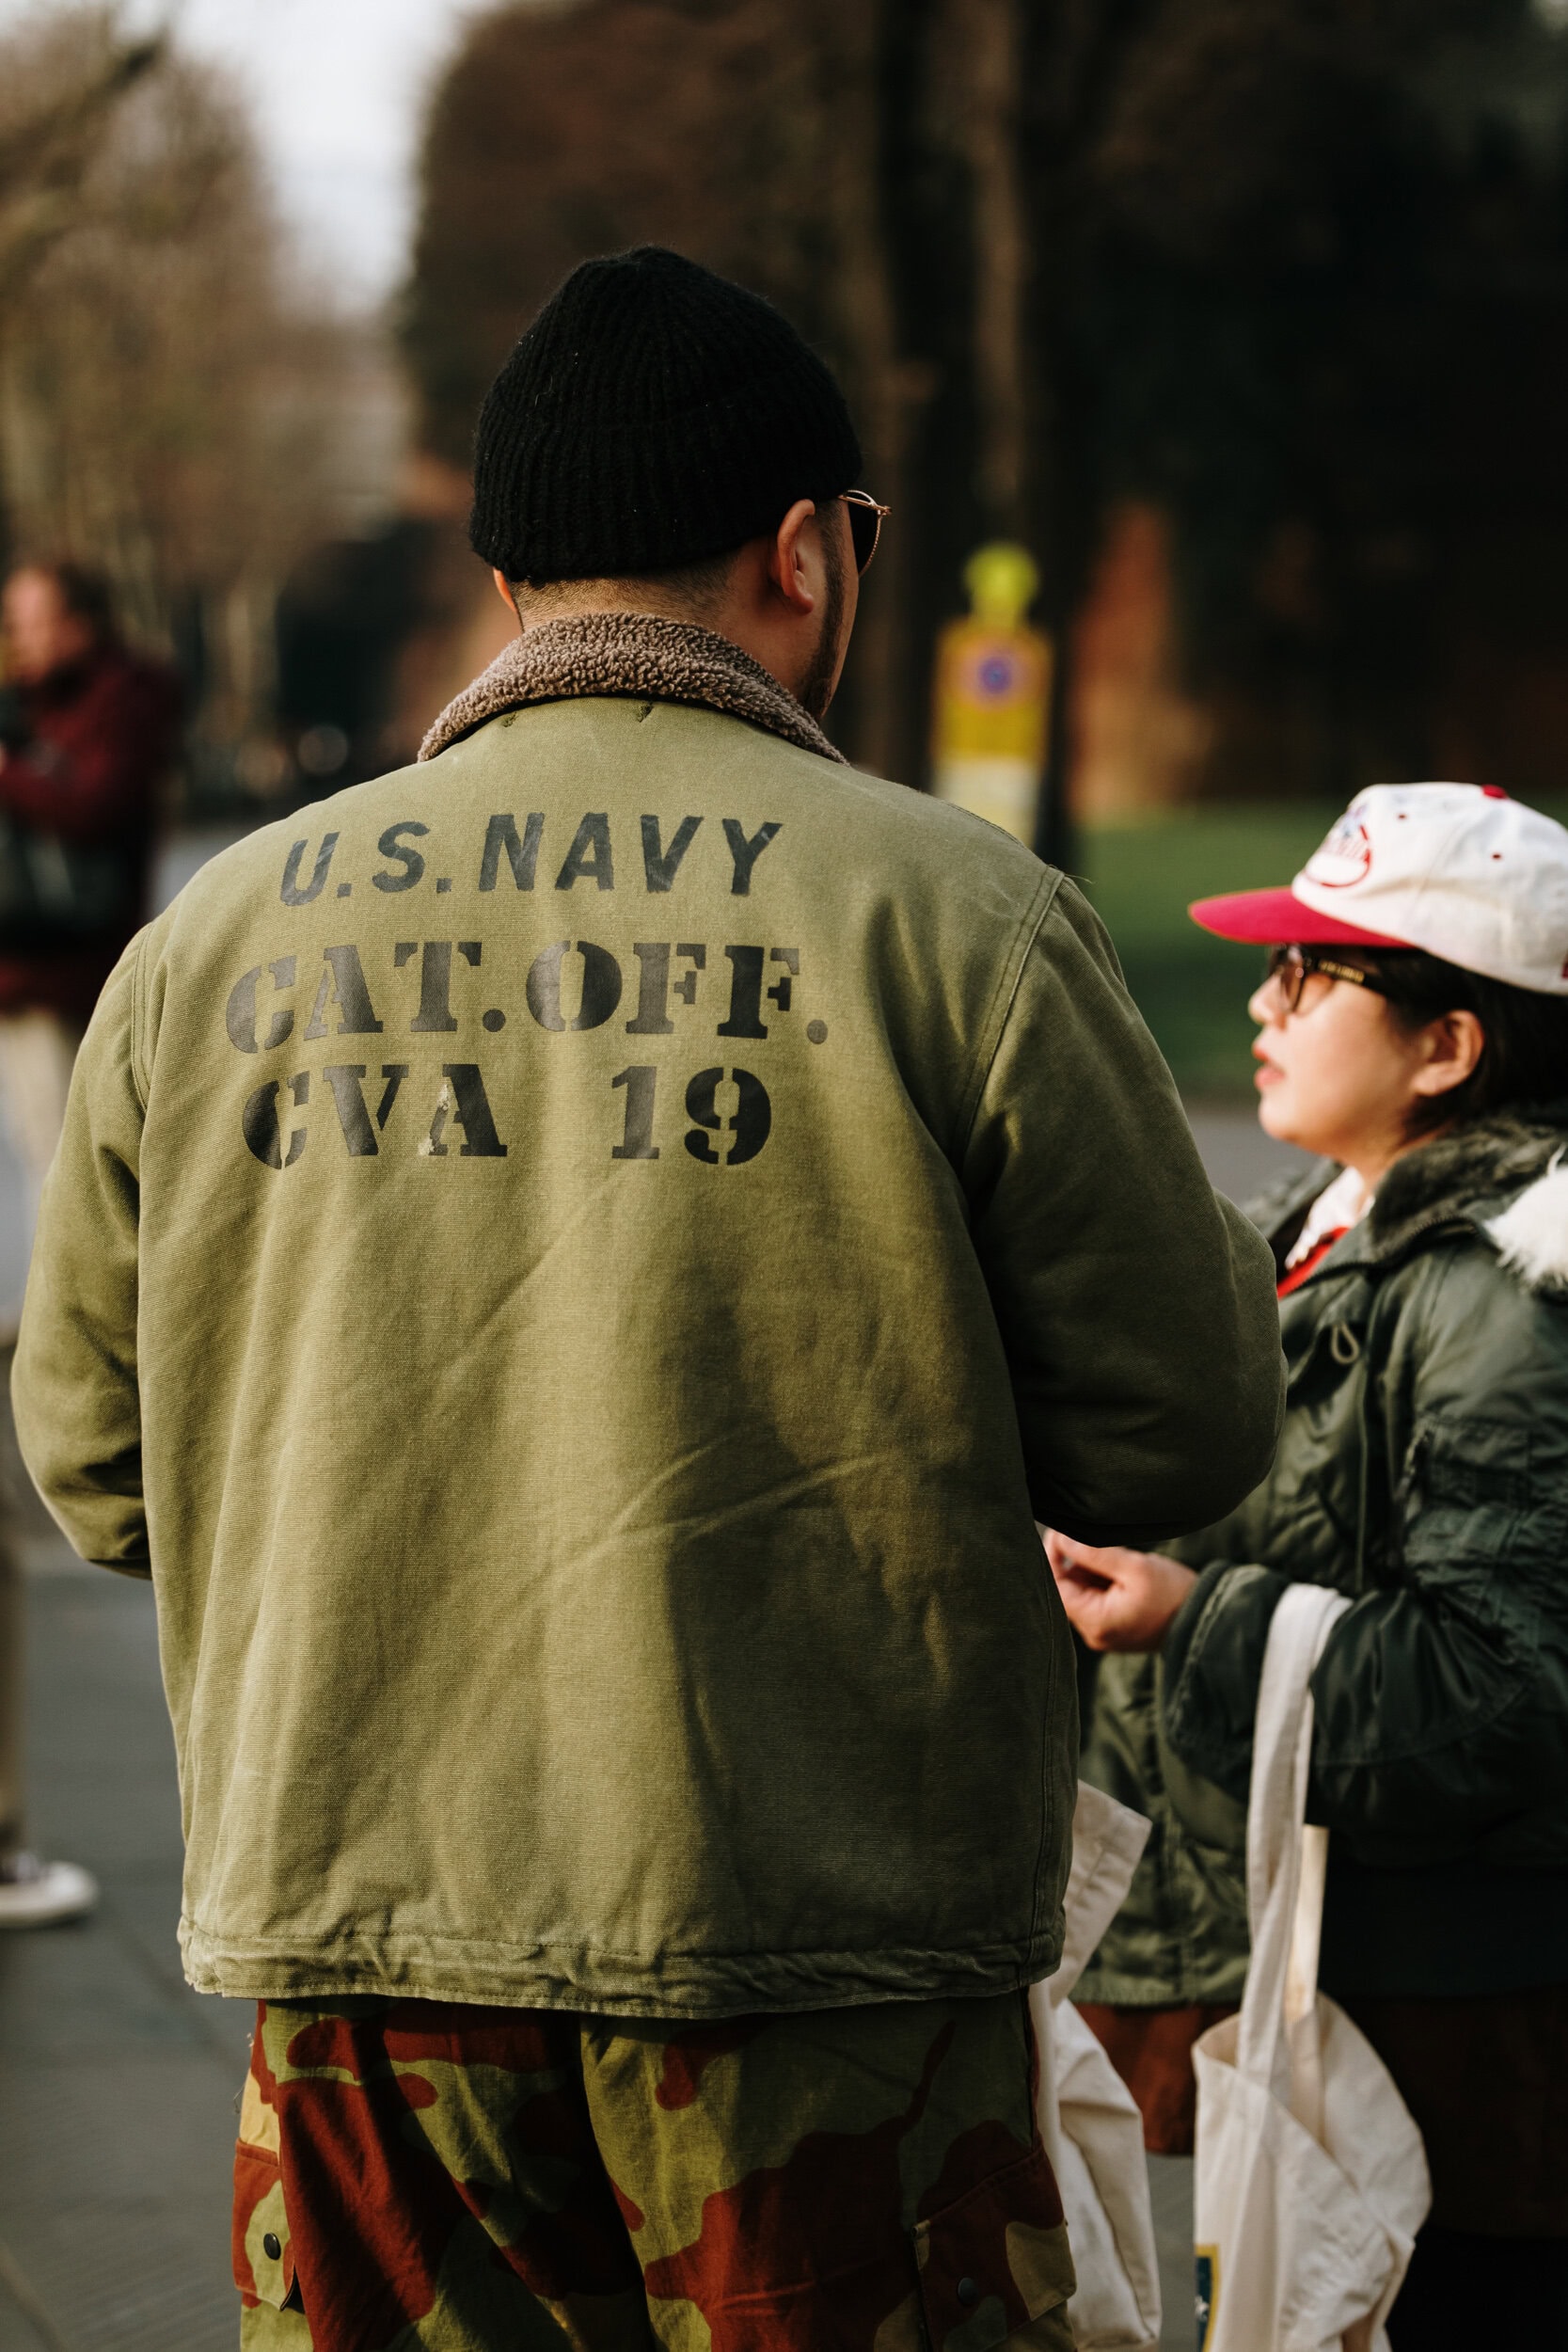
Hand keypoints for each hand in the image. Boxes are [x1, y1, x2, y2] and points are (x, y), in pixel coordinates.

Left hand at [1042, 1530, 1196, 1652]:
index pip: (1057, 1588)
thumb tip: (1062, 1539)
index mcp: (1096, 1622)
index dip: (1053, 1558)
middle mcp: (1094, 1633)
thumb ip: (1095, 1554)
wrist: (1205, 1619)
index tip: (1060, 1533)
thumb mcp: (1135, 1567)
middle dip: (1076, 1563)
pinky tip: (1122, 1571)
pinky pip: (1097, 1600)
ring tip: (1118, 1559)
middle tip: (1094, 1541)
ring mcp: (1105, 1632)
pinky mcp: (1115, 1627)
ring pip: (1083, 1593)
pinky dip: (1103, 1582)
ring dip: (1092, 1572)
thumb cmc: (1173, 1594)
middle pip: (1068, 1591)